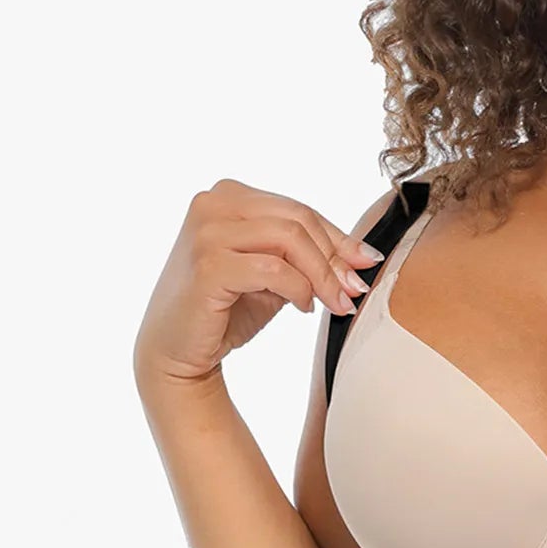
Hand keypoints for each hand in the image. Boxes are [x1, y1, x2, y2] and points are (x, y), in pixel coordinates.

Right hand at [132, 178, 386, 393]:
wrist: (178, 351)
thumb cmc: (226, 310)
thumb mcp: (273, 276)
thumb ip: (306, 258)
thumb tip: (364, 257)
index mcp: (228, 196)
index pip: (298, 209)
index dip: (339, 238)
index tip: (368, 263)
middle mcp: (213, 203)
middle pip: (298, 220)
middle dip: (335, 258)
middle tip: (354, 291)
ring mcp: (206, 231)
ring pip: (289, 240)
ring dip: (322, 276)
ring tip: (333, 304)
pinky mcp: (208, 264)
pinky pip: (273, 270)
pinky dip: (298, 289)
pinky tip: (303, 308)